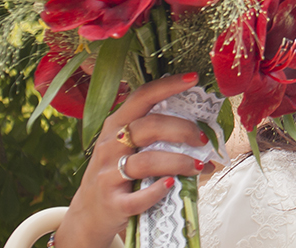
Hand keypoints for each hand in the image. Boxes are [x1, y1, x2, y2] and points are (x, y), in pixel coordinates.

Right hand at [53, 74, 214, 247]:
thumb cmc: (118, 176)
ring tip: (198, 166)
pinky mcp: (112, 202)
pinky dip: (157, 191)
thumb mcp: (129, 149)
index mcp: (117, 125)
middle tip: (202, 139)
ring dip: (179, 162)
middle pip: (150, 126)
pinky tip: (171, 185)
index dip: (168, 85)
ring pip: (147, 161)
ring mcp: (108, 174)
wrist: (88, 216)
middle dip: (182, 130)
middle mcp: (110, 145)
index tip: (193, 78)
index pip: (142, 97)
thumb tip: (206, 140)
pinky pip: (138, 197)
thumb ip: (160, 139)